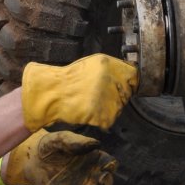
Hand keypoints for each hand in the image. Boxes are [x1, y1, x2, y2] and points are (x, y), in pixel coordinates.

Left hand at [5, 129, 116, 184]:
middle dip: (106, 184)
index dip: (111, 166)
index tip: (106, 166)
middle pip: (107, 183)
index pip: (110, 164)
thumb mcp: (60, 139)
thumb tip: (95, 143)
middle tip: (99, 181)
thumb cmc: (49, 146)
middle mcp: (92, 175)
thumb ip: (75, 141)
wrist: (31, 160)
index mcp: (94, 159)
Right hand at [21, 54, 138, 131]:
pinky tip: (89, 112)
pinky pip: (108, 120)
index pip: (133, 74)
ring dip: (108, 108)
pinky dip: (100, 119)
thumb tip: (130, 75)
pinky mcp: (104, 114)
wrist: (51, 94)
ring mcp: (108, 97)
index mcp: (108, 64)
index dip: (130, 82)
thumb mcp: (91, 65)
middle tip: (100, 97)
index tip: (125, 86)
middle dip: (118, 96)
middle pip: (127, 93)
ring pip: (119, 107)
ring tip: (91, 104)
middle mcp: (111, 79)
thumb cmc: (68, 80)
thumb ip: (111, 69)